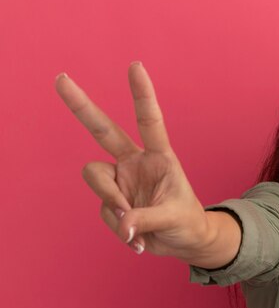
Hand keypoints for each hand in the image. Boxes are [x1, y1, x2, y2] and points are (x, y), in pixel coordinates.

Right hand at [55, 62, 210, 259]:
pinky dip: (120, 228)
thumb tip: (122, 224)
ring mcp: (121, 180)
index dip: (141, 94)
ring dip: (114, 204)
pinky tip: (137, 238)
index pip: (149, 120)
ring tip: (136, 228)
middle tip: (61, 79)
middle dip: (81, 106)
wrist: (184, 242)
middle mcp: (135, 162)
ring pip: (97, 180)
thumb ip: (146, 219)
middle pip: (102, 130)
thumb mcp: (174, 218)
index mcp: (159, 156)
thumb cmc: (187, 222)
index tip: (135, 66)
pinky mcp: (112, 200)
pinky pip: (105, 211)